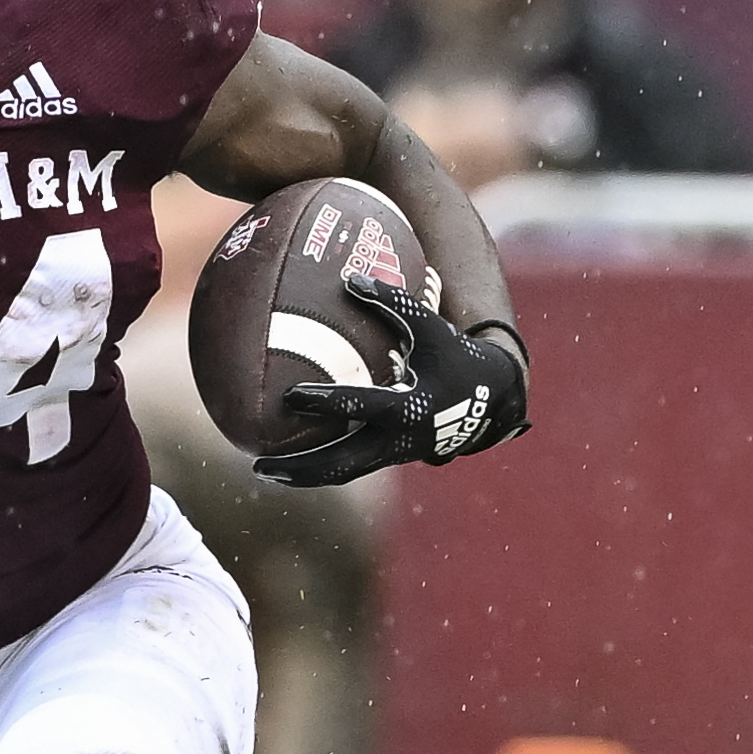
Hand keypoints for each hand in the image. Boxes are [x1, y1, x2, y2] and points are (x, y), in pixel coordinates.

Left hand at [260, 283, 529, 487]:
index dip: (326, 402)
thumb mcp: (432, 328)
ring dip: (305, 475)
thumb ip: (394, 303)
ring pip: (345, 473)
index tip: (290, 396)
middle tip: (259, 464)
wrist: (493, 400)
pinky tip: (292, 464)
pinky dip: (323, 468)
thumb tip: (350, 278)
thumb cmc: (457, 357)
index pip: (361, 406)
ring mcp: (397, 456)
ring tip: (265, 470)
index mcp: (410, 406)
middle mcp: (401, 440)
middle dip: (302, 467)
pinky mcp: (393, 459)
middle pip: (343, 462)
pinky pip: (353, 468)